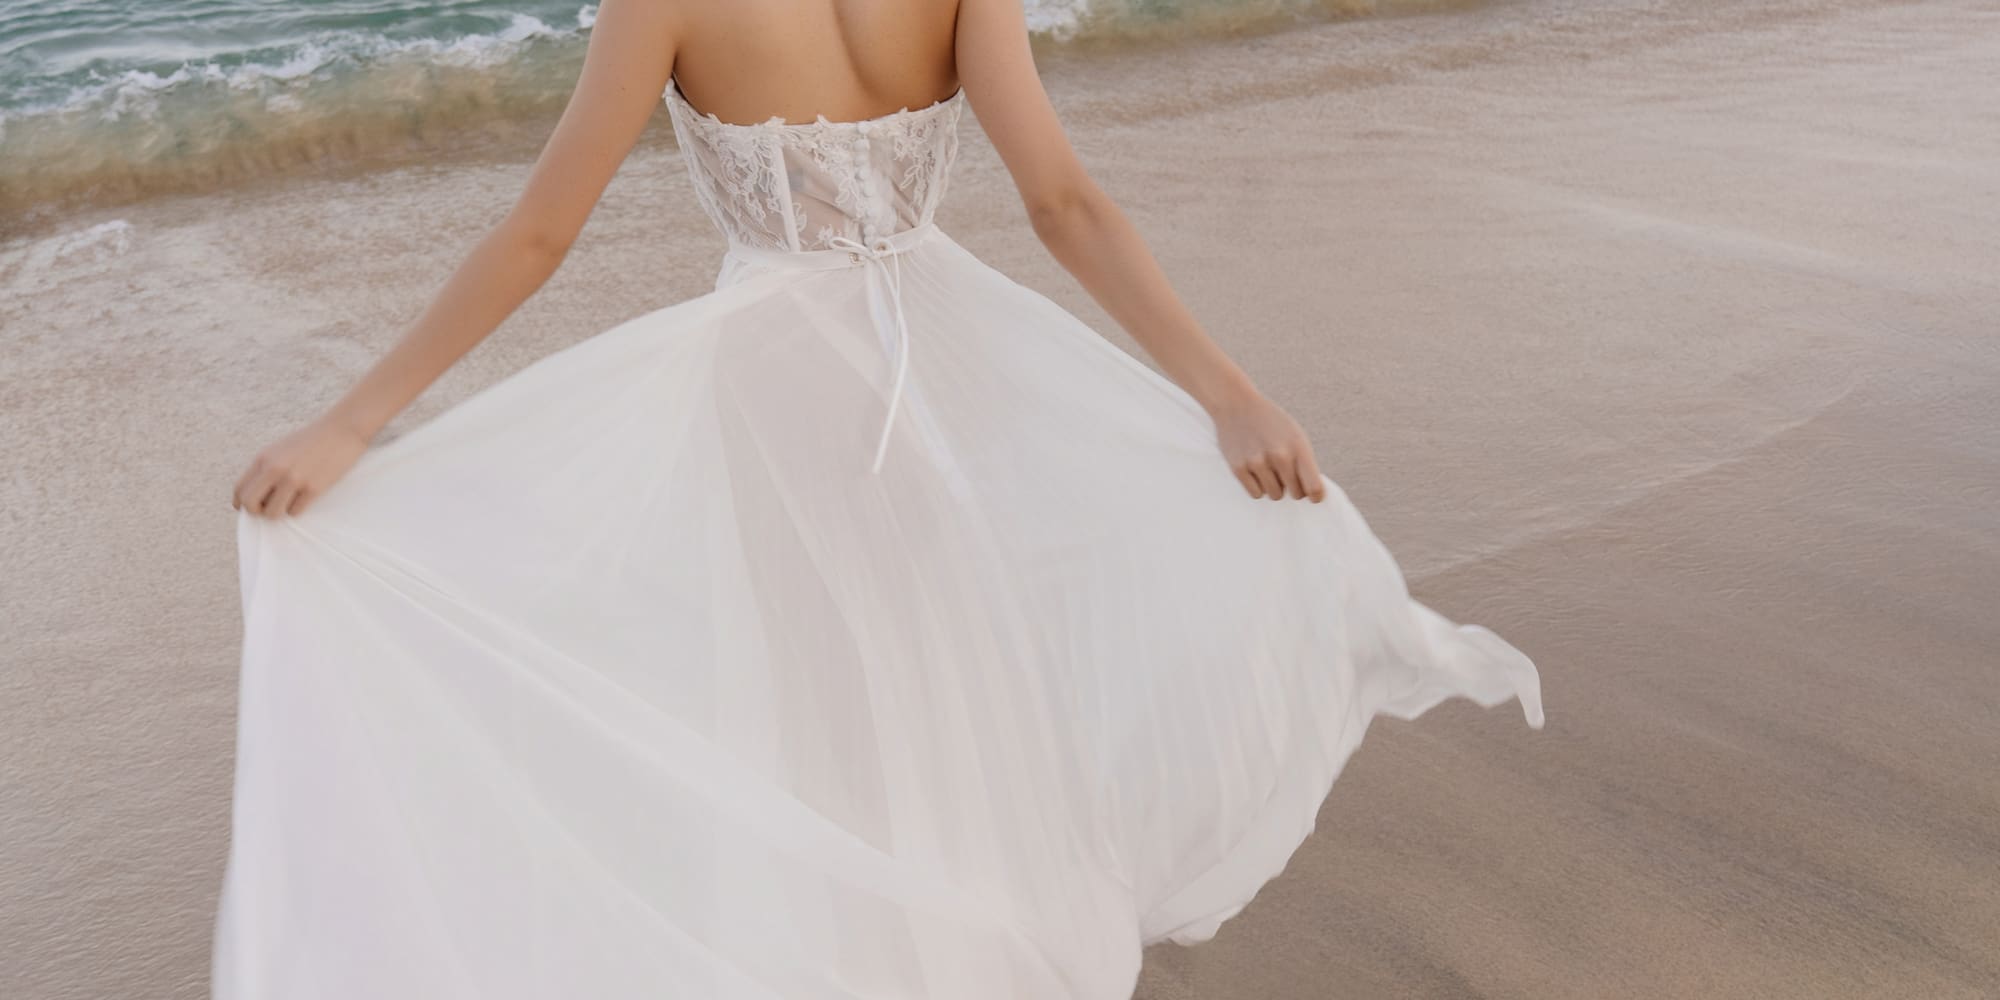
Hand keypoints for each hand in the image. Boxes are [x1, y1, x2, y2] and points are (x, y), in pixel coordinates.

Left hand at [232, 417, 370, 517]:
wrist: (343, 429)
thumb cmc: (313, 439)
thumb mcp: (281, 448)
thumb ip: (266, 467)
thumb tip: (257, 494)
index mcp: (263, 458)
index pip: (240, 490)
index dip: (243, 503)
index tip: (254, 506)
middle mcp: (275, 469)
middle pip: (250, 505)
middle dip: (257, 512)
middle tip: (269, 508)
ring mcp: (294, 479)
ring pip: (272, 513)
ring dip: (279, 513)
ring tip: (289, 504)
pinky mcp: (313, 488)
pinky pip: (295, 512)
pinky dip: (298, 509)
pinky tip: (305, 498)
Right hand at [1210, 392, 1328, 501]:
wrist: (1236, 405)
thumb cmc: (1270, 422)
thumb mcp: (1295, 434)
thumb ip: (1304, 461)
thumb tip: (1311, 491)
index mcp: (1298, 447)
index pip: (1313, 486)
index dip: (1316, 496)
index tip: (1314, 498)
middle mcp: (1279, 456)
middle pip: (1296, 494)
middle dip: (1294, 488)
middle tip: (1286, 475)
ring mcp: (1258, 463)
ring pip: (1275, 495)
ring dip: (1274, 487)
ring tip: (1268, 468)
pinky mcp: (1239, 469)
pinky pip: (1256, 493)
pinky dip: (1257, 486)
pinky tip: (1255, 469)